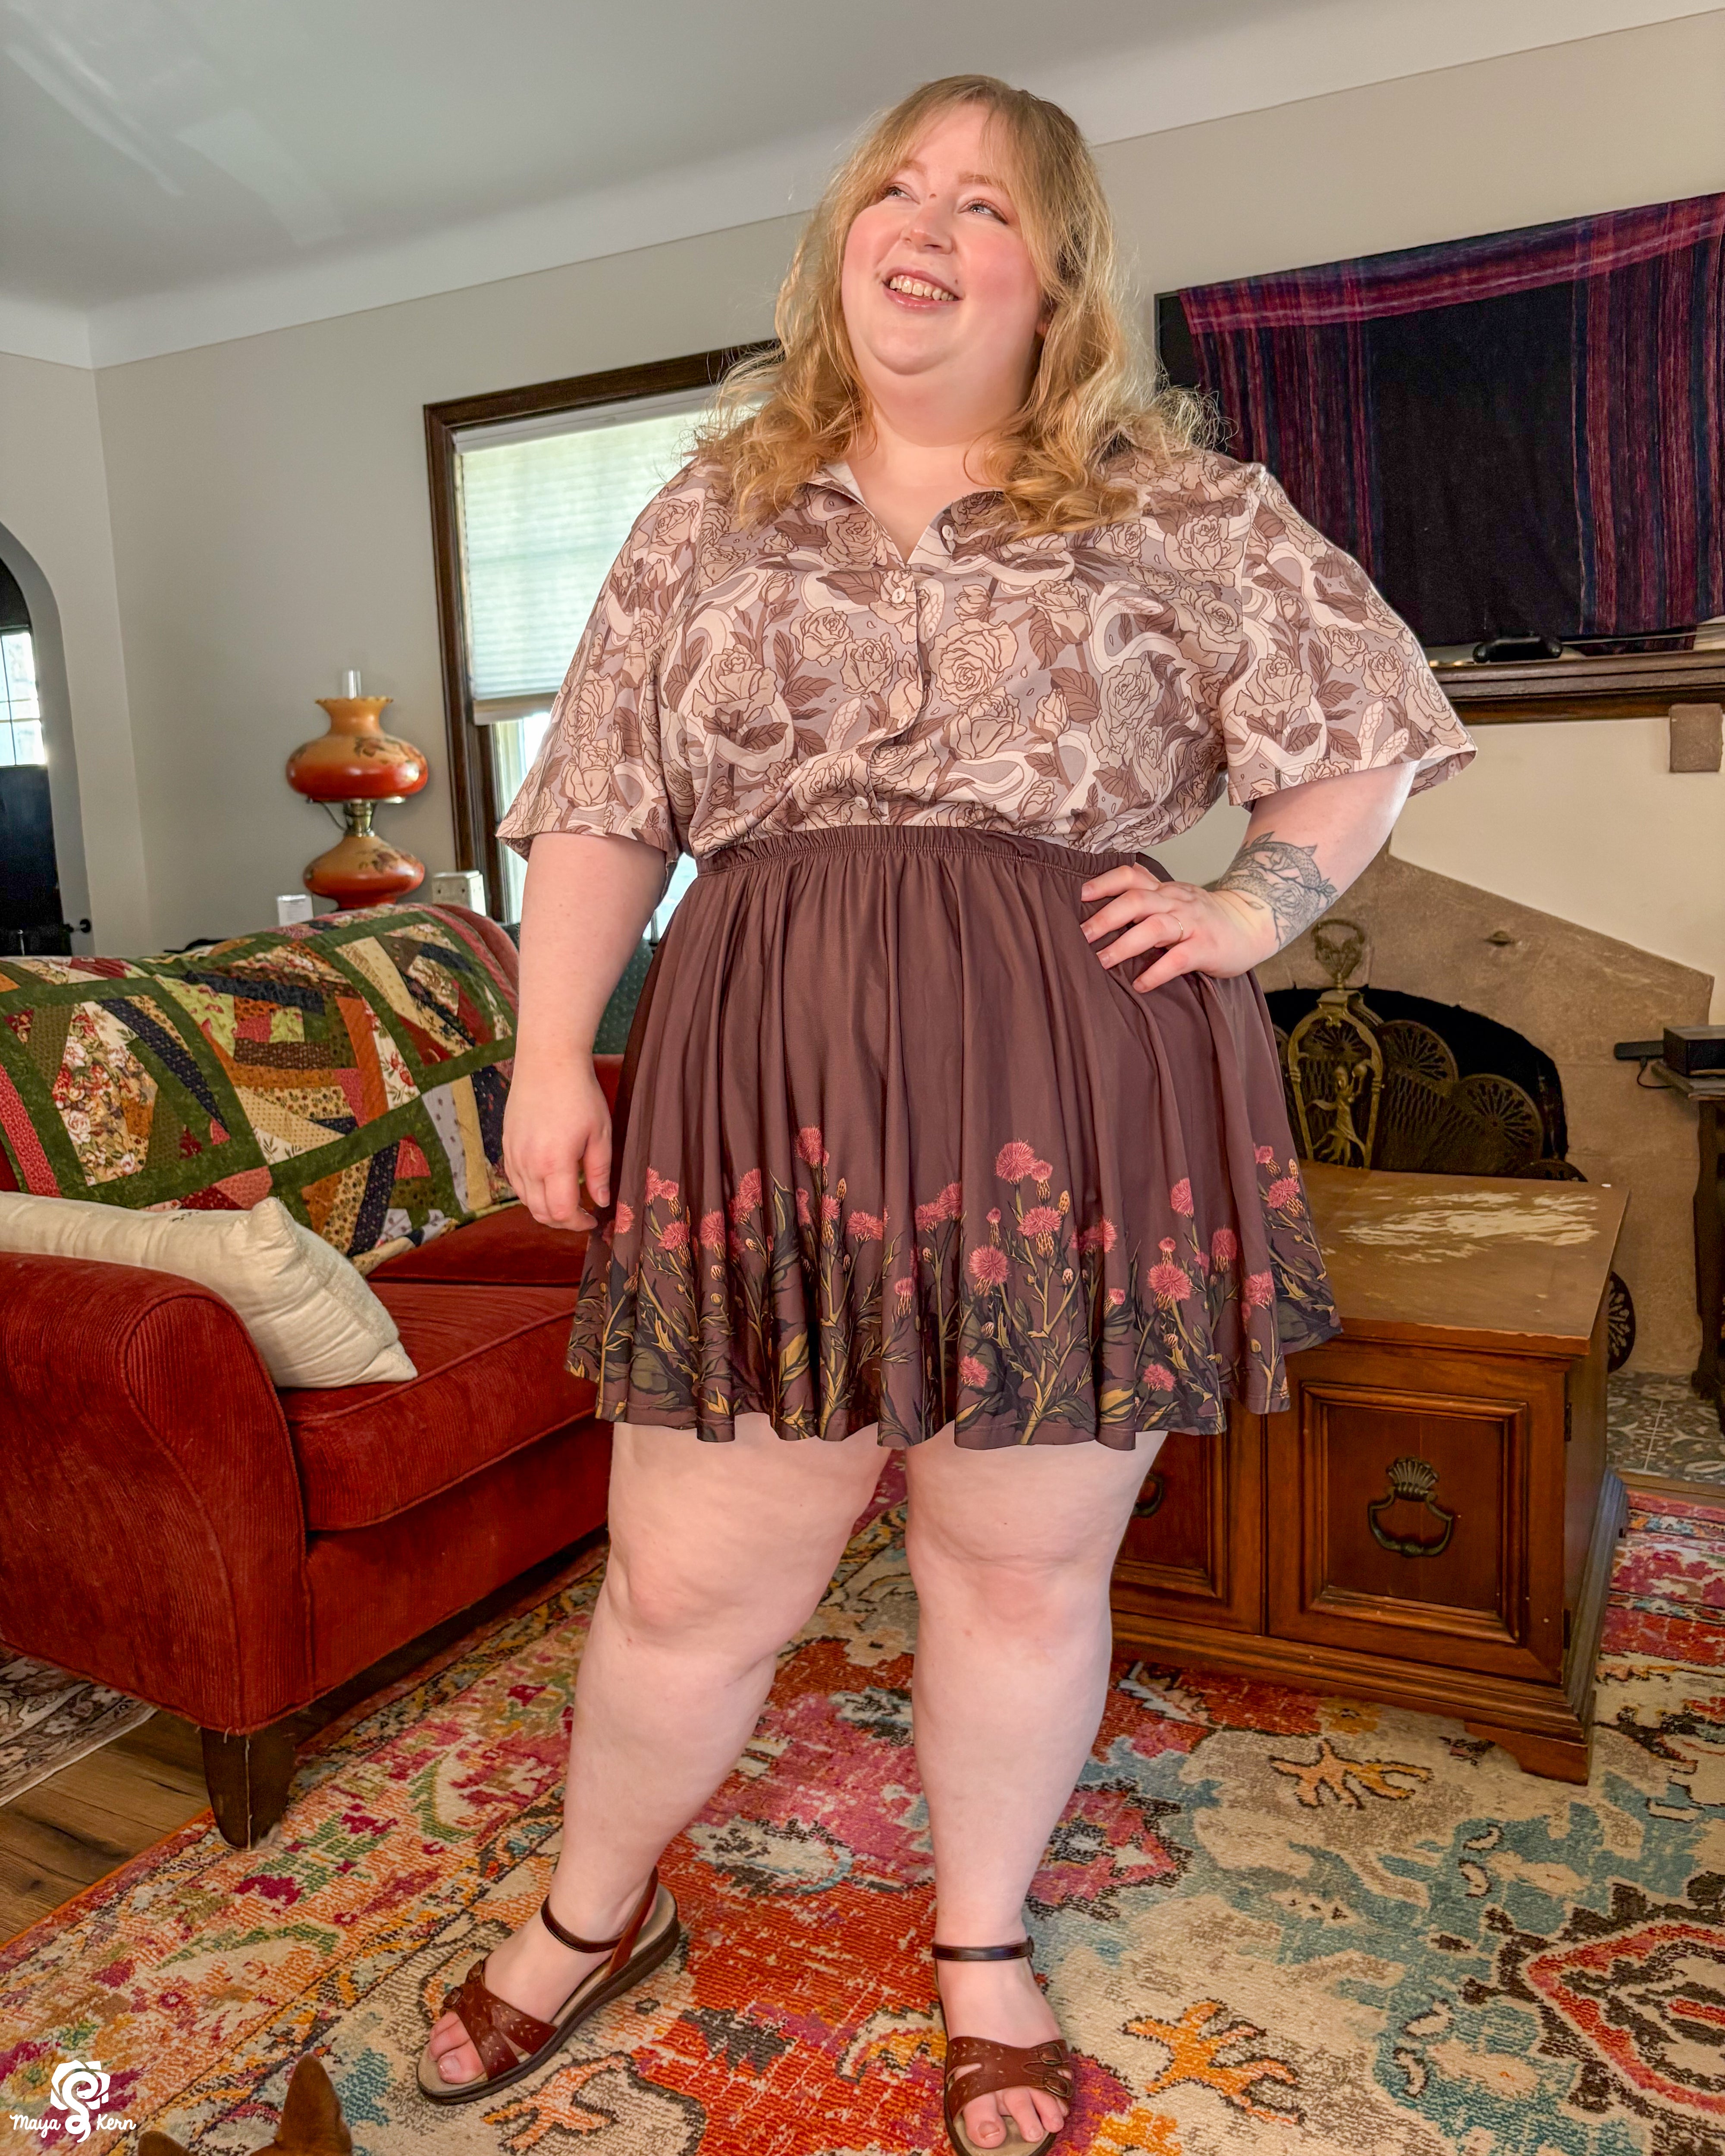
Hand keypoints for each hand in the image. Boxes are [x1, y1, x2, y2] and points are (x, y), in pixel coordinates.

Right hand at [502, 1055, 612, 1230]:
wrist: (548, 1062)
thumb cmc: (579, 1095)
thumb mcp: (600, 1134)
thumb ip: (599, 1172)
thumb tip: (601, 1202)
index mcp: (554, 1163)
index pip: (561, 1213)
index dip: (578, 1224)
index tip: (593, 1220)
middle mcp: (528, 1164)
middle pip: (540, 1212)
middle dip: (563, 1222)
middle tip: (582, 1215)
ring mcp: (513, 1155)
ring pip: (525, 1200)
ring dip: (546, 1209)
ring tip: (567, 1201)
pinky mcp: (506, 1145)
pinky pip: (516, 1182)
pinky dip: (531, 1192)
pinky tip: (548, 1183)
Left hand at [1077, 866, 1276, 992]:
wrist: (1252, 925)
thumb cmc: (1206, 919)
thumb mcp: (1176, 900)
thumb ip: (1147, 901)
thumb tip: (1103, 910)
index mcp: (1165, 891)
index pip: (1132, 876)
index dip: (1105, 883)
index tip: (1080, 895)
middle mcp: (1177, 902)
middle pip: (1137, 900)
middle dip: (1106, 917)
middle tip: (1082, 935)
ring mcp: (1193, 924)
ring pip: (1155, 927)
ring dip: (1126, 944)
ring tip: (1102, 961)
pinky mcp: (1207, 948)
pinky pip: (1178, 958)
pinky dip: (1156, 971)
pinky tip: (1140, 984)